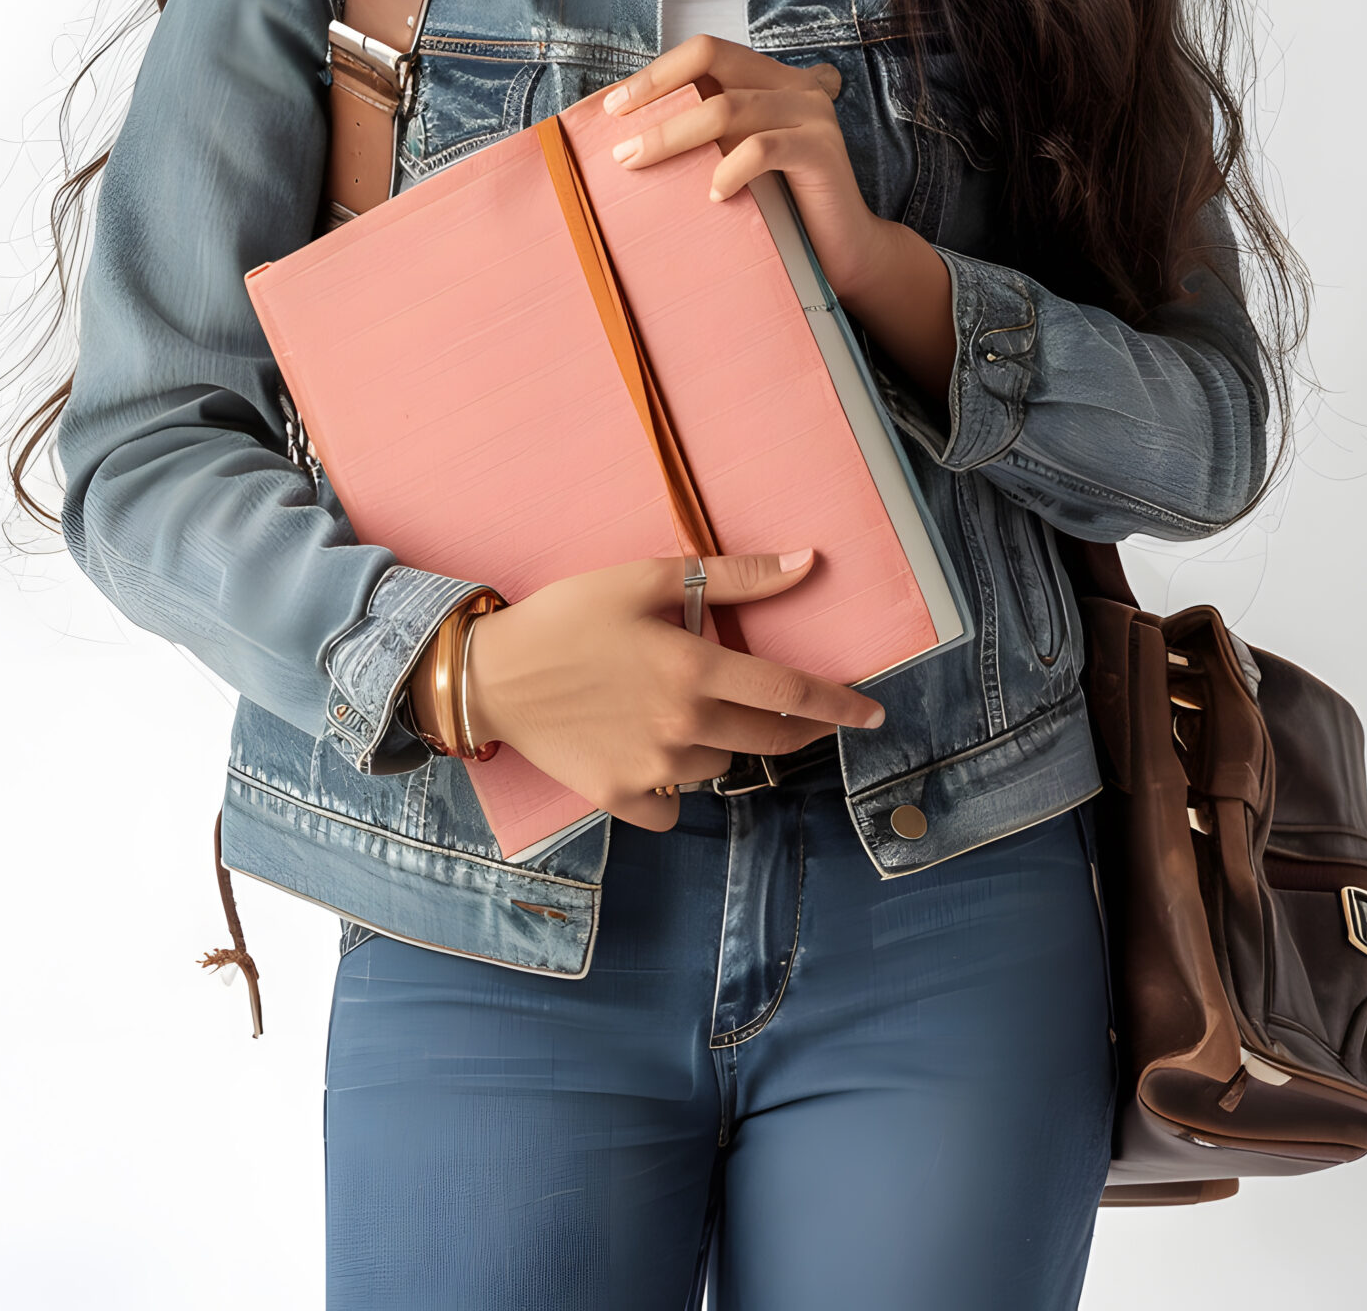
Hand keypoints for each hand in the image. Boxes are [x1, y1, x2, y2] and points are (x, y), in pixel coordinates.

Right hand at [462, 550, 886, 831]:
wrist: (492, 674)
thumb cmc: (569, 615)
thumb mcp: (648, 579)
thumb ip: (735, 575)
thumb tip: (809, 562)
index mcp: (696, 669)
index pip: (792, 694)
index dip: (840, 706)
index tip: (874, 714)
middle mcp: (684, 726)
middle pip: (770, 740)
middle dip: (803, 731)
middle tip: (812, 720)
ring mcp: (654, 769)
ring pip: (722, 767)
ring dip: (726, 745)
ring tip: (696, 714)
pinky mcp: (622, 797)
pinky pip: (675, 805)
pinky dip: (678, 786)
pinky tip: (659, 754)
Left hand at [601, 32, 957, 405]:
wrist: (843, 251)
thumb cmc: (778, 207)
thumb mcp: (733, 159)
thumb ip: (702, 135)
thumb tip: (625, 135)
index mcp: (770, 79)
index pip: (707, 50)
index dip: (656, 72)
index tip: (612, 107)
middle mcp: (794, 85)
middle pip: (713, 60)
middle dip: (655, 92)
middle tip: (617, 136)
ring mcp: (812, 114)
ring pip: (727, 107)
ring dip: (672, 135)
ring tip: (636, 163)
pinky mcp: (822, 150)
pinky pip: (763, 149)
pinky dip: (729, 170)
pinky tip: (713, 196)